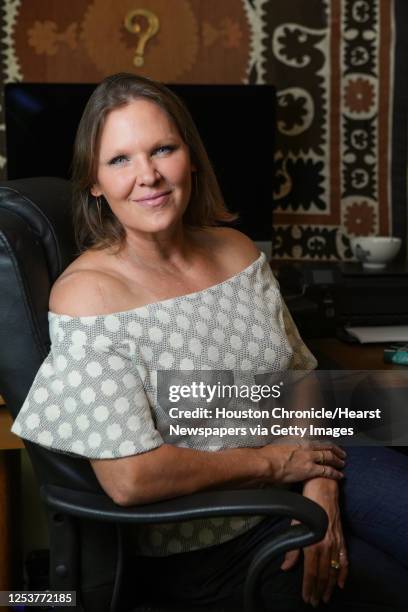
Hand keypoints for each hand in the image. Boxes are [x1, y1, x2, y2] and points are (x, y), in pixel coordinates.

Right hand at [258, 441, 345, 484]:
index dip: (327, 445)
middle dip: (337, 451)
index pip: (319, 442)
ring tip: (342, 464)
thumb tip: (288, 448)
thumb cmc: (269, 455)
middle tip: (342, 454)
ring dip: (338, 461)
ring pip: (329, 458)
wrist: (266, 463)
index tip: (332, 447)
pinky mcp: (310, 470)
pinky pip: (327, 471)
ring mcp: (309, 458)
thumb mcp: (280, 445)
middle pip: (327, 448)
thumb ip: (289, 446)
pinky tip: (339, 475)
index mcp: (300, 442)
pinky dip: (335, 473)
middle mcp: (307, 448)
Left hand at [281, 478, 347, 606]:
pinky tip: (341, 582)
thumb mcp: (295, 525)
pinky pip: (345, 558)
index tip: (307, 598)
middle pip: (323, 574)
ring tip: (327, 597)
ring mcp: (335, 541)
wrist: (322, 488)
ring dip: (330, 585)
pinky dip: (344, 572)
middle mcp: (326, 544)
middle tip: (316, 601)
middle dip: (320, 590)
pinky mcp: (341, 537)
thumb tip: (285, 567)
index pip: (311, 572)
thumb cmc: (306, 505)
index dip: (309, 587)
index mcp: (313, 542)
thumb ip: (291, 549)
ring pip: (334, 569)